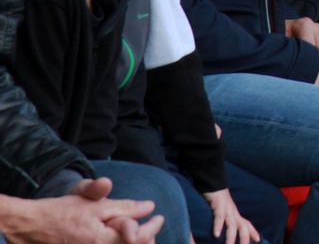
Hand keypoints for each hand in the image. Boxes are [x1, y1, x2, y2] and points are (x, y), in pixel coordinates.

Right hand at [0, 181, 162, 243]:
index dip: (153, 228)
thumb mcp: (94, 204)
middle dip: (148, 239)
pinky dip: (119, 243)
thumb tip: (149, 206)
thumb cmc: (63, 211)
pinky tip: (125, 238)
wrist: (33, 226)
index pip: (138, 238)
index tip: (160, 217)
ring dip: (136, 242)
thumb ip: (123, 207)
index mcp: (101, 240)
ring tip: (145, 235)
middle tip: (155, 226)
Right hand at [203, 188, 259, 243]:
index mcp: (236, 214)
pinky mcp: (219, 205)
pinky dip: (218, 225)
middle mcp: (234, 213)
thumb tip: (223, 233)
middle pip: (243, 227)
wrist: (214, 183)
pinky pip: (219, 216)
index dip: (253, 232)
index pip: (247, 224)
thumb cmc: (218, 200)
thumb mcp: (224, 212)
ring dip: (231, 237)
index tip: (259, 240)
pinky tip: (216, 235)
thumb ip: (227, 221)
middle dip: (245, 239)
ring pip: (232, 224)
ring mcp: (227, 209)